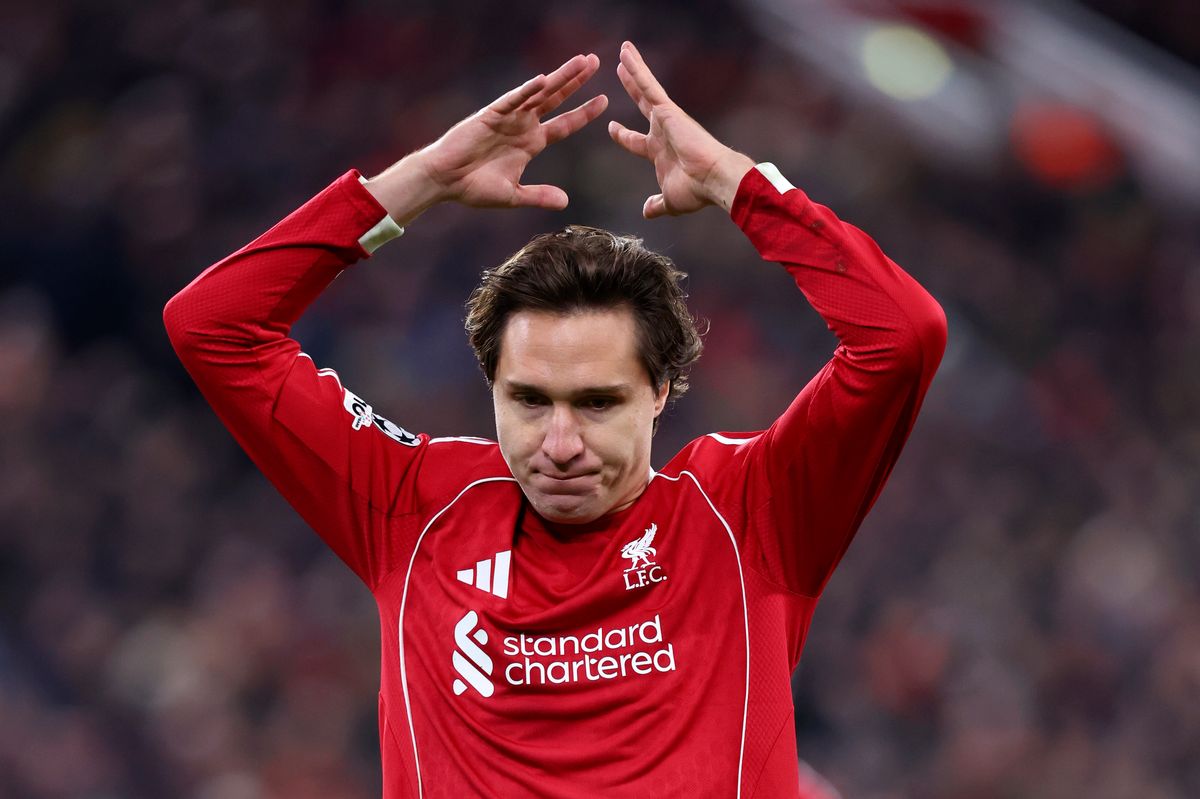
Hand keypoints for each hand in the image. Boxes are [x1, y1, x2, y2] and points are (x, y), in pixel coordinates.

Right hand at [365, 54, 606, 223]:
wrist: (445, 181)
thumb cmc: (474, 188)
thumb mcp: (513, 195)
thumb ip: (539, 196)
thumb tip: (565, 202)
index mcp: (530, 143)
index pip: (564, 124)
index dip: (584, 113)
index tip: (604, 100)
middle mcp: (522, 125)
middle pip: (555, 98)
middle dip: (576, 81)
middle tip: (596, 61)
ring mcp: (508, 117)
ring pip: (539, 93)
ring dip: (559, 77)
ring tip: (581, 61)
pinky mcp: (490, 115)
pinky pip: (512, 100)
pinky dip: (526, 90)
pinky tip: (543, 80)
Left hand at [608, 41, 753, 217]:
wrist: (713, 179)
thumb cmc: (695, 191)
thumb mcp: (669, 201)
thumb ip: (656, 204)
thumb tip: (647, 211)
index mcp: (660, 151)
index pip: (636, 140)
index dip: (623, 134)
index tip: (612, 127)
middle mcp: (662, 130)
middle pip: (641, 104)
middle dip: (631, 88)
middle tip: (620, 71)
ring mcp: (665, 118)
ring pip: (644, 87)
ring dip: (633, 68)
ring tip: (622, 50)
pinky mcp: (668, 110)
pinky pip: (648, 84)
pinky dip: (636, 69)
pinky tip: (625, 54)